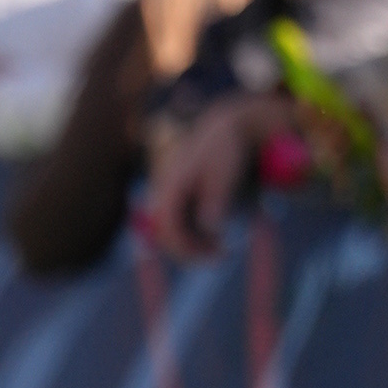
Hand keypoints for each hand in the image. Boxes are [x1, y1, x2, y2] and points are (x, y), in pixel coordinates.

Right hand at [135, 97, 281, 264]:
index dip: (185, 246)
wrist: (221, 130)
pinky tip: (214, 238)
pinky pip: (176, 227)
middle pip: (164, 234)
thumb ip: (216, 199)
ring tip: (221, 250)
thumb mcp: (224, 171)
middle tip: (220, 257)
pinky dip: (192, 237)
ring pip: (169, 233)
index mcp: (171, 184)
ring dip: (191, 246)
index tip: (212, 256)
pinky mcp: (175, 201)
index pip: (167, 225)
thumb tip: (210, 228)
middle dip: (189, 251)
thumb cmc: (225, 149)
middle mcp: (163, 192)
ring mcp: (166, 197)